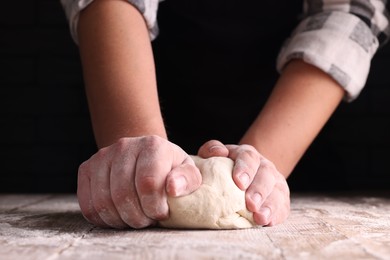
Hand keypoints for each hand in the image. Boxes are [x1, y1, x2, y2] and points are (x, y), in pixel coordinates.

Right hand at [77, 135, 201, 228]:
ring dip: (121, 220)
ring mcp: (103, 156)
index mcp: (153, 145)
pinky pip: (88, 205)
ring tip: (135, 218)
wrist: (143, 156)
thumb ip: (187, 179)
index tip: (161, 213)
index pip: (148, 183)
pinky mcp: (87, 169)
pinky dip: (103, 219)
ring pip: (104, 202)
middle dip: (138, 217)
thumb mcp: (187, 172)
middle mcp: (124, 146)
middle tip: (148, 219)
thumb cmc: (168, 169)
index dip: (154, 207)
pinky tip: (119, 216)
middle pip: (123, 194)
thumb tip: (172, 188)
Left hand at [198, 140, 289, 225]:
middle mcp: (264, 166)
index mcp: (247, 154)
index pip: (248, 157)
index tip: (239, 182)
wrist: (244, 175)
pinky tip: (269, 222)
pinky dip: (277, 214)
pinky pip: (283, 205)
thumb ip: (211, 149)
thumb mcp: (214, 156)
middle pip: (265, 174)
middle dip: (259, 190)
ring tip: (260, 218)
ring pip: (277, 191)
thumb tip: (219, 152)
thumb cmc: (223, 167)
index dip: (245, 168)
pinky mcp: (281, 198)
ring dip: (269, 205)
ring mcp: (275, 182)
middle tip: (251, 204)